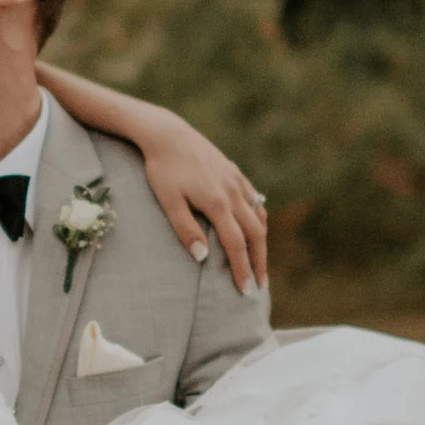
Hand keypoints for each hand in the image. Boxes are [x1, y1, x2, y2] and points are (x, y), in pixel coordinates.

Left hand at [132, 108, 268, 295]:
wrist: (168, 135)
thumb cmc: (163, 169)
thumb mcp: (169, 201)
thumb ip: (185, 229)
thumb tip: (202, 257)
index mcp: (217, 203)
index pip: (236, 245)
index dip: (242, 269)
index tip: (245, 290)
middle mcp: (233, 193)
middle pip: (255, 234)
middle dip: (259, 262)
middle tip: (259, 285)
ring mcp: (237, 182)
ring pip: (258, 217)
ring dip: (261, 242)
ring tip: (259, 262)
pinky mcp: (235, 173)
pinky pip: (254, 200)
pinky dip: (259, 219)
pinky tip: (256, 228)